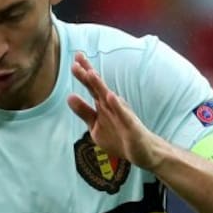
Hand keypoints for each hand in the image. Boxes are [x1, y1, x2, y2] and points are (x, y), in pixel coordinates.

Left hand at [67, 51, 162, 169]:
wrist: (143, 152)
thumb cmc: (120, 136)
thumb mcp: (96, 125)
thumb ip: (84, 111)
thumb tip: (69, 96)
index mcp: (104, 105)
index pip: (92, 87)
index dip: (83, 74)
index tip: (74, 60)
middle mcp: (112, 106)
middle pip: (98, 88)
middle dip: (87, 74)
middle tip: (77, 60)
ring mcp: (122, 114)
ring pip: (109, 98)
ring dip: (100, 85)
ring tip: (90, 73)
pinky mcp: (131, 126)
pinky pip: (123, 115)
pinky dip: (117, 105)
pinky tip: (111, 96)